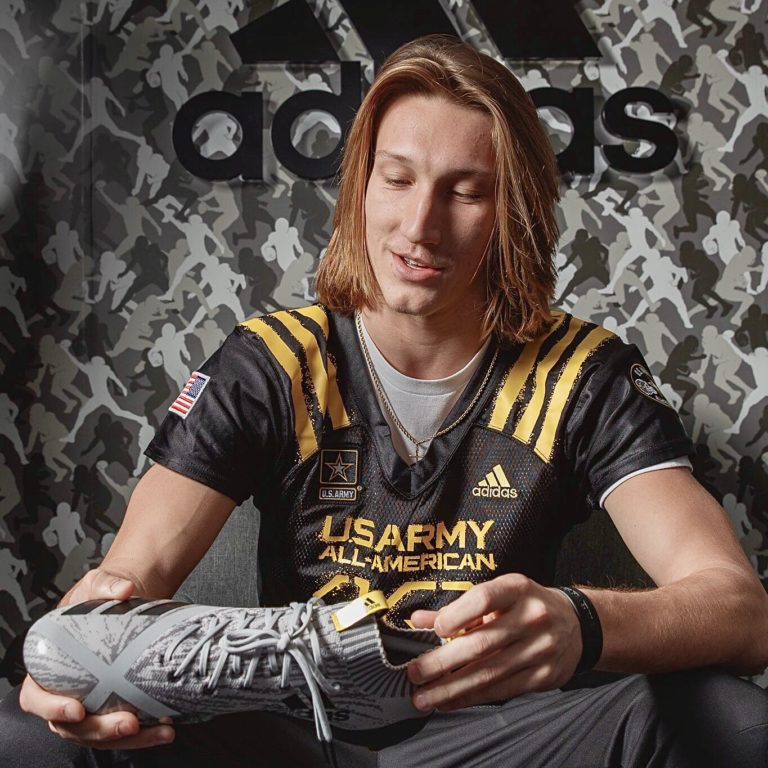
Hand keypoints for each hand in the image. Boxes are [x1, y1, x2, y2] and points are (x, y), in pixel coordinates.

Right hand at [19, 569, 175, 750]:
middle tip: (128, 723)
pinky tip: (166, 728)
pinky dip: (145, 733)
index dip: (51, 708)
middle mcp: (67, 690)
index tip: (76, 710)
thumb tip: (123, 590)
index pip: (36, 697)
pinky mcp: (117, 705)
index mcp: (49, 665)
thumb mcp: (97, 584)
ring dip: (128, 738)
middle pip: (71, 726)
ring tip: (158, 730)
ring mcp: (92, 702)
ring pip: (99, 733)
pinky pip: (124, 728)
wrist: (128, 600)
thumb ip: (106, 584)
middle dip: (99, 729)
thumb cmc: (101, 597)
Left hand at [406, 574, 582, 710]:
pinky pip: (502, 690)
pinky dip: (472, 697)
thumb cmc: (525, 605)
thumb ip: (458, 607)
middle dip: (443, 662)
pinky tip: (450, 701)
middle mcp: (531, 617)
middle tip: (415, 673)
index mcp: (517, 589)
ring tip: (425, 697)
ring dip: (452, 688)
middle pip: (482, 643)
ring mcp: (540, 649)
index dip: (457, 614)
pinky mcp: (543, 676)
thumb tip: (418, 620)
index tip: (435, 630)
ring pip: (489, 673)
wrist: (576, 624)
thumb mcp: (498, 595)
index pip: (484, 598)